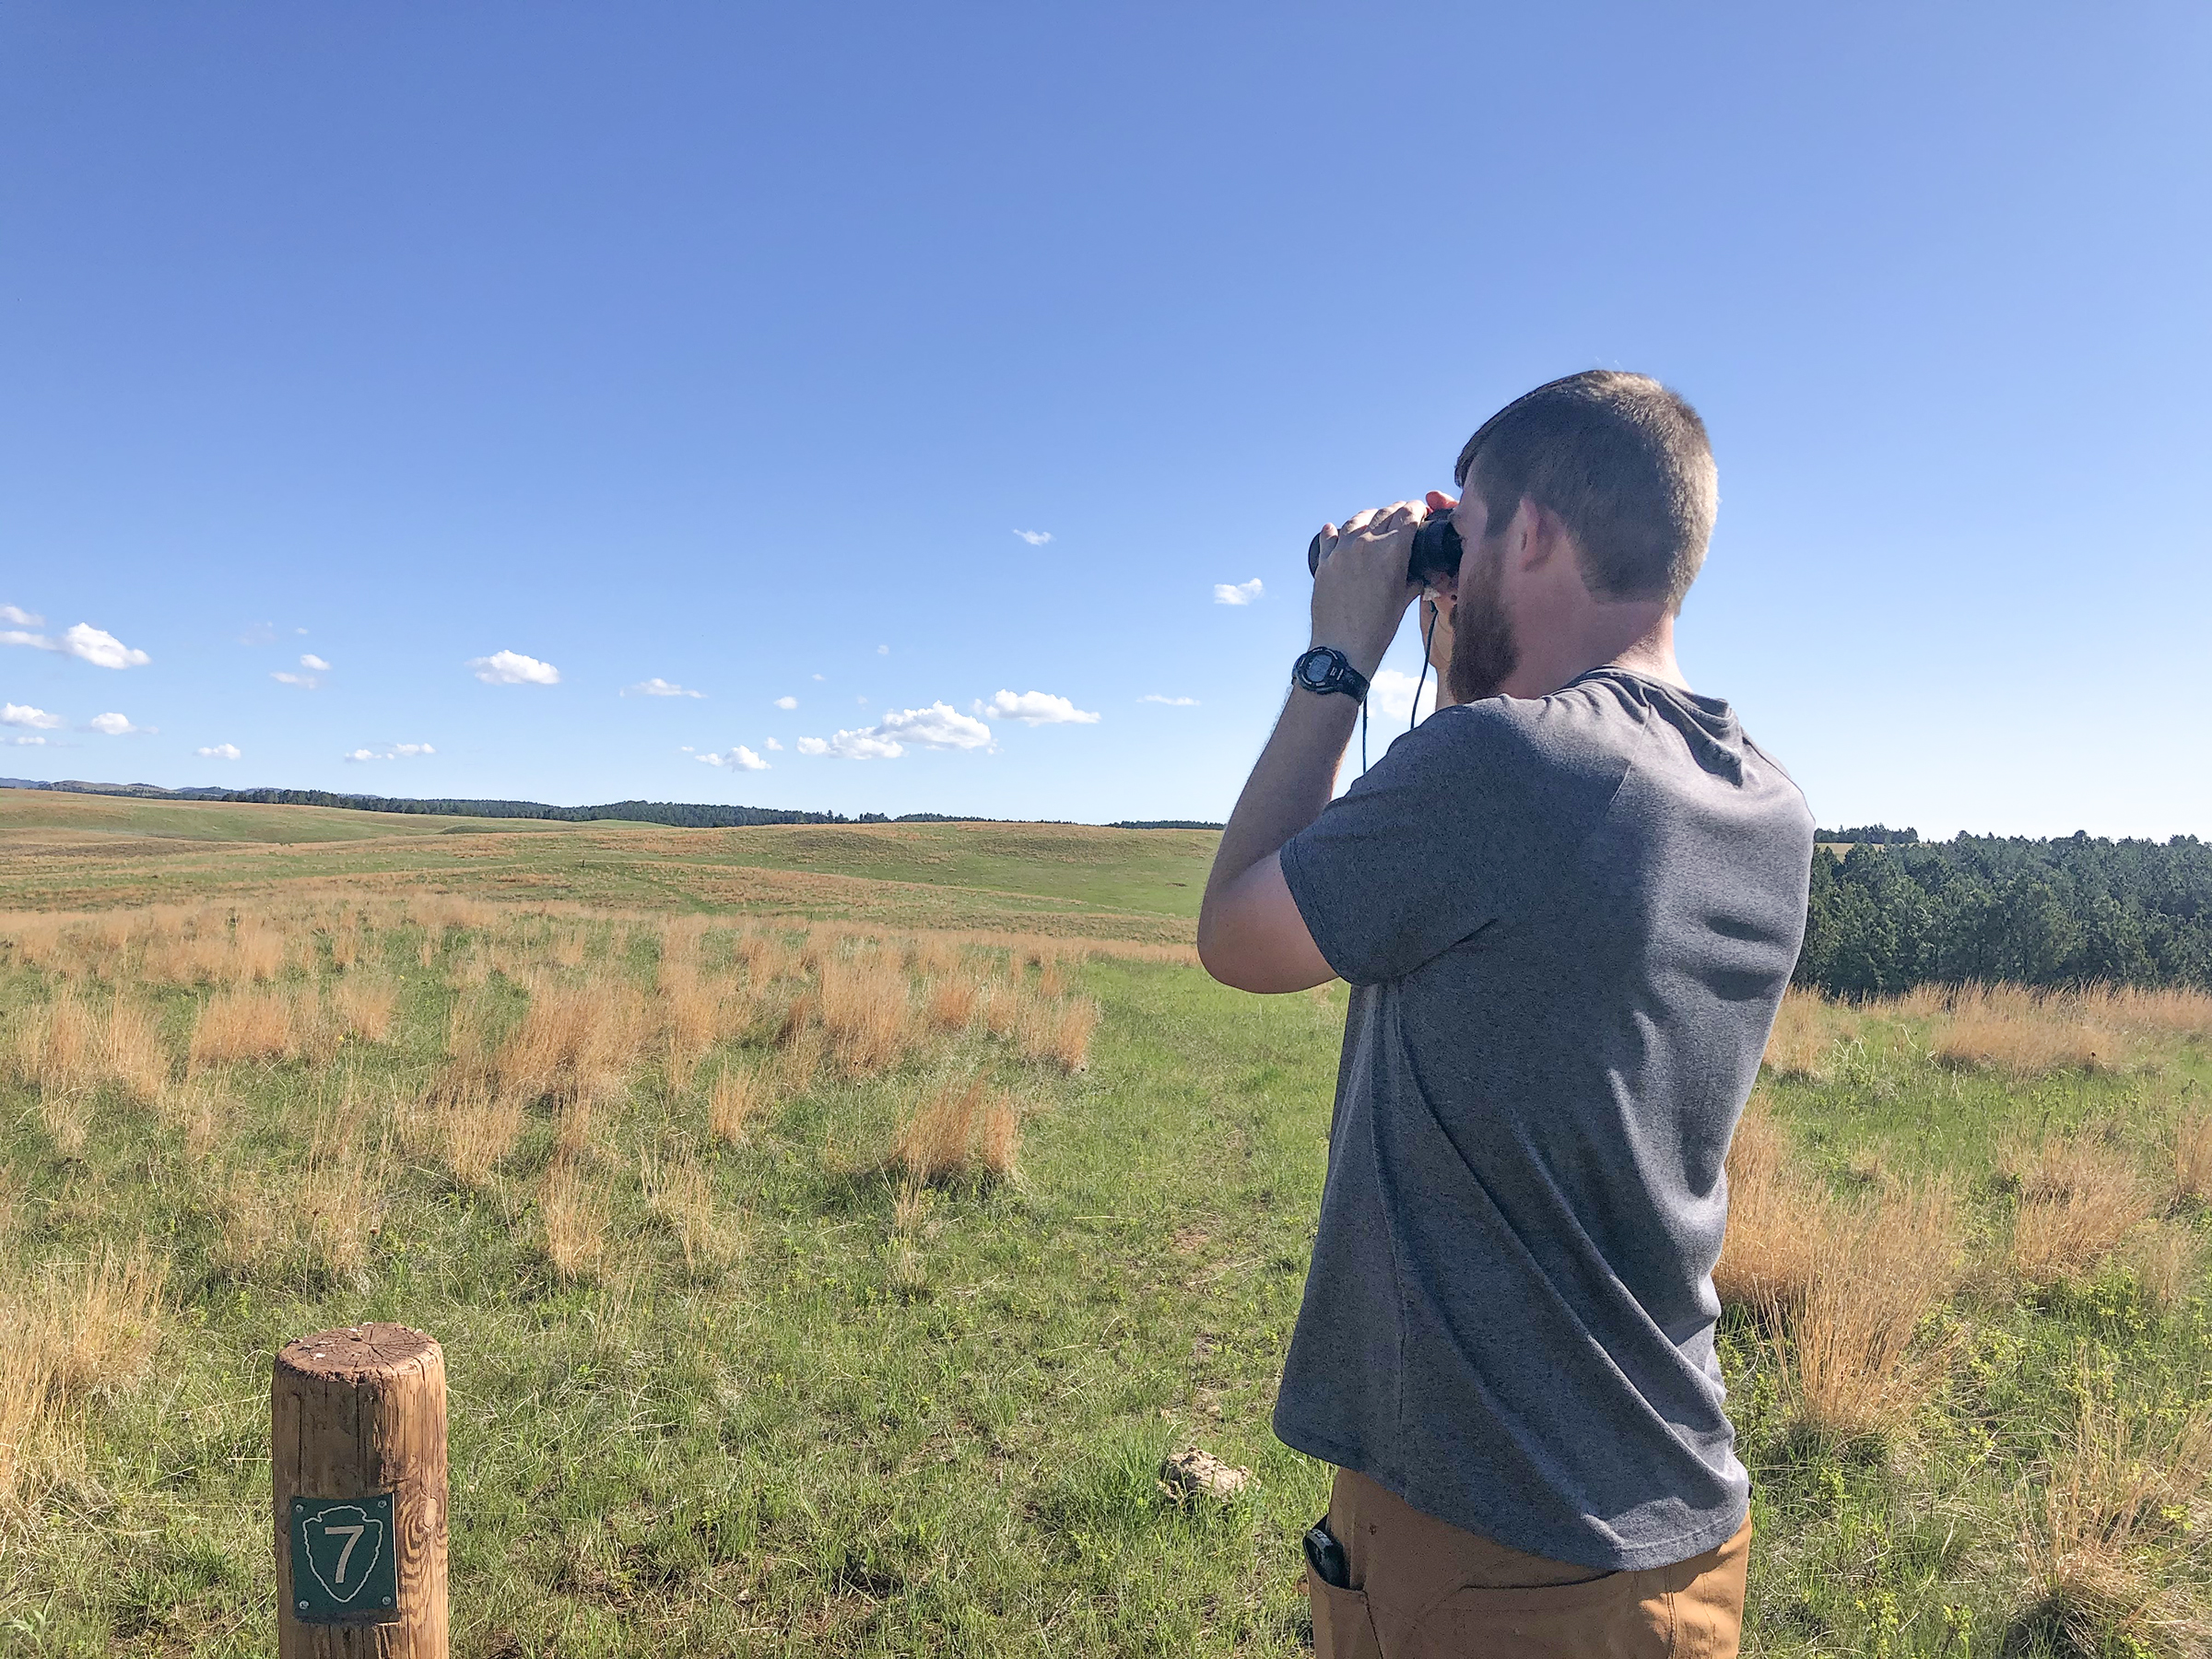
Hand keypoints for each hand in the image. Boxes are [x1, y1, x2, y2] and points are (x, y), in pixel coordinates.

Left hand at [1308, 500, 1426, 677]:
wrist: (1343, 646)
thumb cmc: (1377, 628)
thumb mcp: (1404, 599)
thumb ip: (1415, 577)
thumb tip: (1423, 570)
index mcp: (1392, 550)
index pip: (1408, 514)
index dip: (1418, 509)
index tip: (1420, 512)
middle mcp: (1367, 542)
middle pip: (1386, 512)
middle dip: (1398, 511)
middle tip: (1403, 515)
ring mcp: (1342, 550)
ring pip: (1358, 518)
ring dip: (1371, 516)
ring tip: (1375, 520)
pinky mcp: (1324, 561)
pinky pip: (1330, 536)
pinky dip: (1336, 531)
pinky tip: (1337, 531)